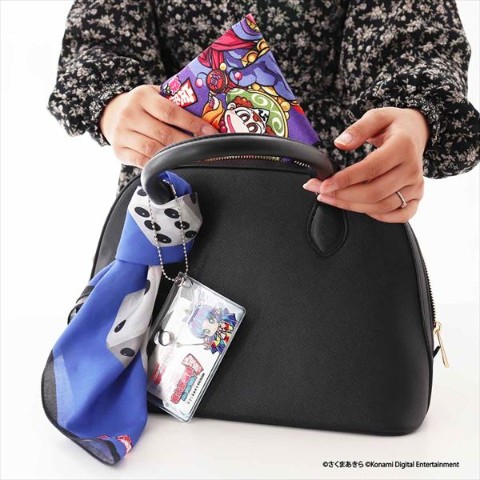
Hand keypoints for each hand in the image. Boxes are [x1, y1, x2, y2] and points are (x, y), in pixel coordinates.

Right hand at [100, 85, 216, 166]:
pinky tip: (170, 164)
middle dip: (187, 143)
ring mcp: (122, 133)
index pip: (171, 112)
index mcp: (142, 96)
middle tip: (204, 149)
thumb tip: (208, 114)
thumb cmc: (144, 106)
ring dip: (174, 156)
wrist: (114, 114)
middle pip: (164, 133)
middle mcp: (129, 114)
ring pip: (153, 149)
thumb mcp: (156, 96)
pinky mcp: (119, 150)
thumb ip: (176, 102)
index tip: (209, 132)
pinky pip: (142, 161)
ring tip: (191, 158)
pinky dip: (158, 165)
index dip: (192, 123)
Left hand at [303, 107, 429, 222]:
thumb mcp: (377, 116)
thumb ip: (358, 129)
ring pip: (382, 206)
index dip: (346, 179)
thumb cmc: (393, 125)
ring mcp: (415, 185)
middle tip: (321, 192)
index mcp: (403, 147)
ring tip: (331, 199)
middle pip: (375, 192)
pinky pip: (401, 215)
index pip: (372, 168)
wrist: (416, 132)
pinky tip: (360, 208)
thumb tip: (340, 143)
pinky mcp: (416, 196)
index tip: (324, 184)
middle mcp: (412, 169)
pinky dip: (380, 216)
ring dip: (352, 206)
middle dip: (343, 196)